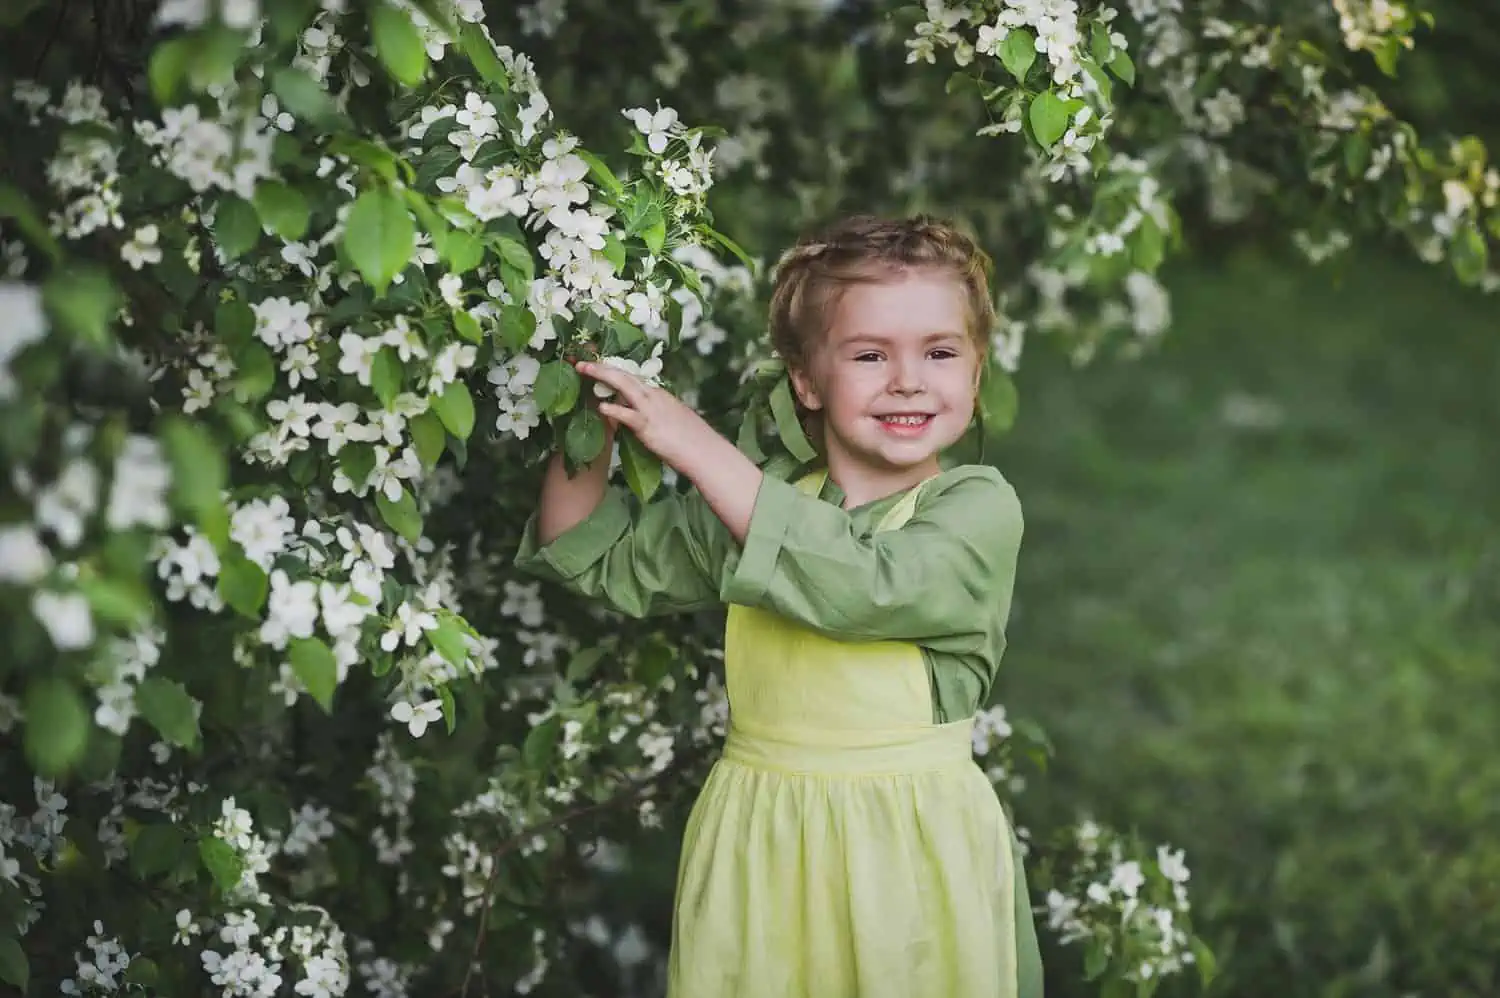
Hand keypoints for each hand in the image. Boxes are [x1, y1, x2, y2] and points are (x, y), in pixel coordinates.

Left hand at [575, 360, 713, 472]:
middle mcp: (654, 396)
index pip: (632, 376)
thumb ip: (652, 413)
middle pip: (625, 374)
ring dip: (602, 375)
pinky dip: (614, 410)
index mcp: (658, 394)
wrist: (706, 451)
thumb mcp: (671, 419)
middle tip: (581, 361)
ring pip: (624, 386)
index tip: (596, 364)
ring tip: (583, 369)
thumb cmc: (691, 439)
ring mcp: (652, 410)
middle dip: (601, 366)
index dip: (612, 369)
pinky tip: (601, 407)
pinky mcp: (649, 427)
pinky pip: (629, 415)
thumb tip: (636, 414)